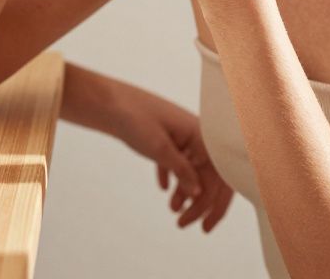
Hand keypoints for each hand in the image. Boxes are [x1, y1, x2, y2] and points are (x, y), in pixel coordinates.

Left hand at [111, 86, 234, 231]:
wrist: (108, 102)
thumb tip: (199, 194)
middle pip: (208, 177)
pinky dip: (173, 178)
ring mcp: (183, 137)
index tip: (205, 227)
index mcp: (203, 136)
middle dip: (198, 204)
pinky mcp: (168, 138)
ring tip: (172, 210)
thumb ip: (182, 171)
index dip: (216, 205)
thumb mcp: (160, 148)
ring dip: (185, 193)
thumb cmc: (136, 119)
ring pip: (193, 171)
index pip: (221, 177)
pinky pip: (177, 162)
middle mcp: (198, 136)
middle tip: (181, 224)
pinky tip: (163, 189)